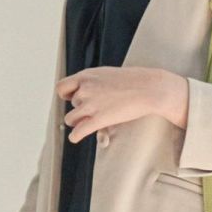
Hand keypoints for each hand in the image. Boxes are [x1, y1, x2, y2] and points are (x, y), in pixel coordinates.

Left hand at [58, 67, 188, 141]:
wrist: (149, 88)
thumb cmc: (133, 80)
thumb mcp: (107, 74)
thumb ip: (93, 81)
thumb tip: (84, 91)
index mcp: (86, 76)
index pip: (61, 87)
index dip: (66, 95)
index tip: (72, 99)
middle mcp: (85, 89)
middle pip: (71, 104)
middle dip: (81, 108)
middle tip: (95, 110)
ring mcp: (91, 105)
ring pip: (71, 119)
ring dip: (78, 122)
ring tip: (87, 123)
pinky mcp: (98, 119)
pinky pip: (78, 132)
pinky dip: (75, 136)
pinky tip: (76, 137)